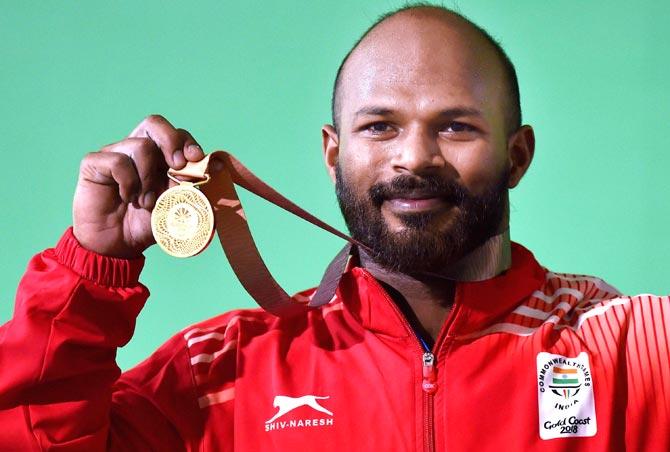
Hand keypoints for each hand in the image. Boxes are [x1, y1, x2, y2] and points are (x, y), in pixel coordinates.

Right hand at [72, 115, 204, 257]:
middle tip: (178, 165)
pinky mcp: (94, 163)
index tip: (197, 160)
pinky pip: (117, 161)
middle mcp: (139, 151)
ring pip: (140, 146)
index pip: (177, 135)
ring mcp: (115, 154)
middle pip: (155, 124)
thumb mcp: (178, 207)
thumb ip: (195, 187)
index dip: (189, 143)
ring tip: (146, 202)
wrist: (118, 246)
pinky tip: (127, 198)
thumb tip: (218, 166)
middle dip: (171, 141)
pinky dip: (128, 183)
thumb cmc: (148, 224)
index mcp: (161, 158)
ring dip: (149, 177)